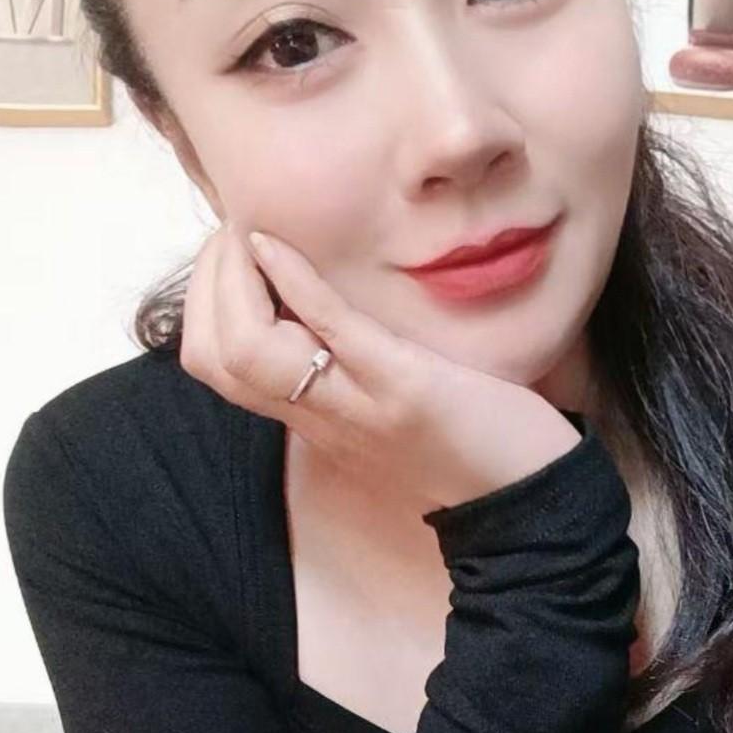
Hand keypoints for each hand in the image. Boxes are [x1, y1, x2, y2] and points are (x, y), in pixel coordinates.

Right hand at [178, 222, 582, 512]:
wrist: (529, 497)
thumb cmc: (470, 439)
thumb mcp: (387, 405)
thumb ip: (346, 367)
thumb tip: (316, 306)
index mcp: (313, 418)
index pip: (213, 365)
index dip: (203, 300)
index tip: (231, 251)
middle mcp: (320, 416)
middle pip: (213, 359)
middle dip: (205, 282)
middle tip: (234, 235)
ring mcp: (358, 403)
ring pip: (247, 353)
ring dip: (232, 277)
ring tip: (253, 236)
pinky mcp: (404, 388)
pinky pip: (330, 331)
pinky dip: (292, 281)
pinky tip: (275, 243)